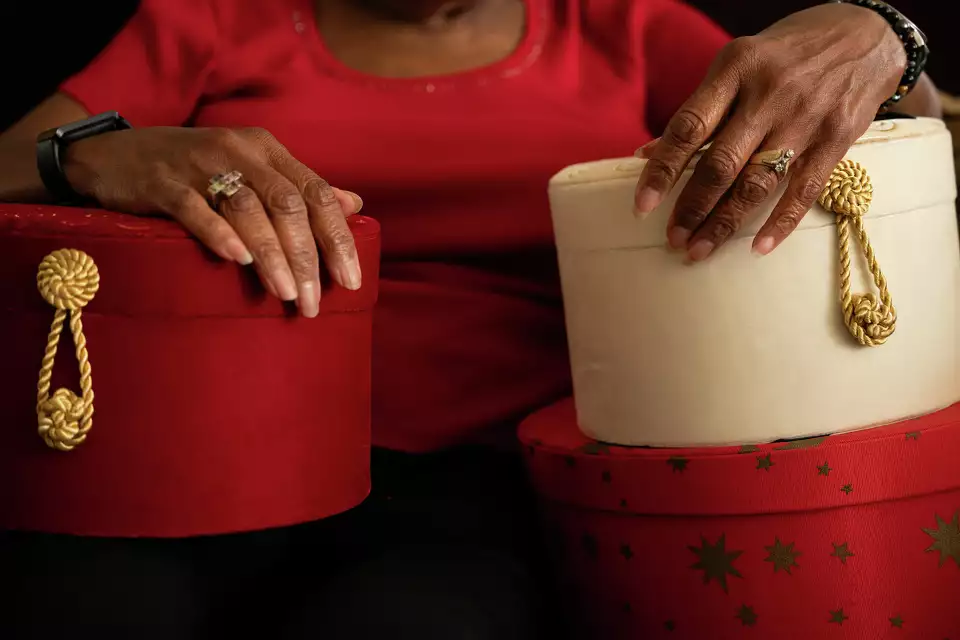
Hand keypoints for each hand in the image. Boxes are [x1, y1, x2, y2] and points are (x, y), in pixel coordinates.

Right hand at [63, 126, 362, 317]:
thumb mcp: (251, 169)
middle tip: (314, 301)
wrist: (113, 155)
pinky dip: (218, 232)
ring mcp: (199, 164)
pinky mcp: (162, 181)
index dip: (336, 236)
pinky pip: (194, 207)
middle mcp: (239, 152)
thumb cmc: (193, 169)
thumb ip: (299, 187)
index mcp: (267, 150)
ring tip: (286, 294)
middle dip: (306, 256)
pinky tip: (238, 259)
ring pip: (247, 208)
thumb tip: (353, 204)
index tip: (350, 279)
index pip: (315, 192)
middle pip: (286, 204)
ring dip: (271, 254)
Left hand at [634, 3, 906, 259]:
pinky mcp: (837, 138)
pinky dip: (781, 223)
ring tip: (699, 250)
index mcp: (735, 69)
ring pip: (757, 182)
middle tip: (673, 239)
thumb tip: (648, 154)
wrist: (866, 35)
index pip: (689, 128)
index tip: (642, 206)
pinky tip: (758, 248)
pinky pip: (804, 190)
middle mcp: (769, 93)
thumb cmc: (785, 56)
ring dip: (725, 222)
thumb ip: (699, 111)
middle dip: (692, 207)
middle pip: (721, 163)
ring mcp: (805, 117)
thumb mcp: (738, 66)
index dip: (663, 170)